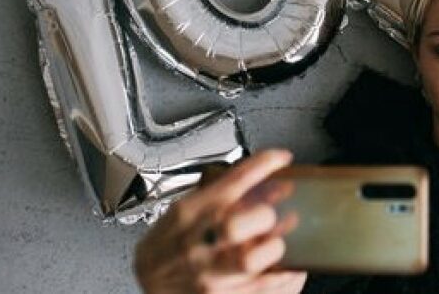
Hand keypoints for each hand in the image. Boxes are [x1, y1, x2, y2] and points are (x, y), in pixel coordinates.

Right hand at [134, 149, 307, 293]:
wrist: (149, 280)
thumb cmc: (168, 241)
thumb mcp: (185, 207)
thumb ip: (220, 193)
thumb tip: (265, 179)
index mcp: (189, 212)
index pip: (230, 181)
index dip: (262, 165)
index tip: (280, 159)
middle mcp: (196, 242)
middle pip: (236, 224)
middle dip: (264, 214)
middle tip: (274, 214)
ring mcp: (207, 274)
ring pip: (250, 260)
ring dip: (275, 248)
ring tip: (279, 242)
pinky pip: (261, 288)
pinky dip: (283, 276)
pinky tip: (290, 266)